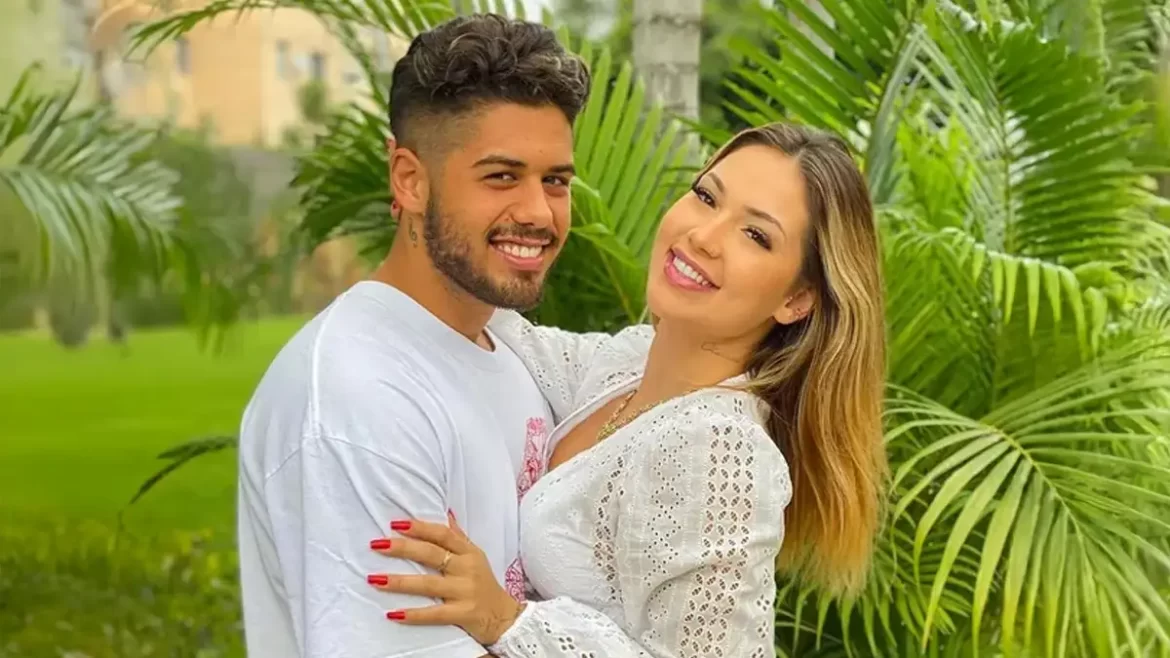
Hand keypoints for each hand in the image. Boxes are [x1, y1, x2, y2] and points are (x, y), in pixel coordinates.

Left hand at [368, 514, 523, 645]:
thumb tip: (446, 513)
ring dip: (400, 582)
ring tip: (375, 579)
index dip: (419, 528)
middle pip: (431, 554)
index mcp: (468, 552)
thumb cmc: (484, 583)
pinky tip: (393, 613)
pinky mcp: (464, 614)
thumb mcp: (475, 556)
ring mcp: (465, 591)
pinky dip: (413, 614)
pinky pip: (435, 614)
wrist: (504, 617)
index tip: (395, 524)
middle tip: (377, 544)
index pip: (442, 534)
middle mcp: (467, 568)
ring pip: (428, 584)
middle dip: (403, 548)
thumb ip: (458, 537)